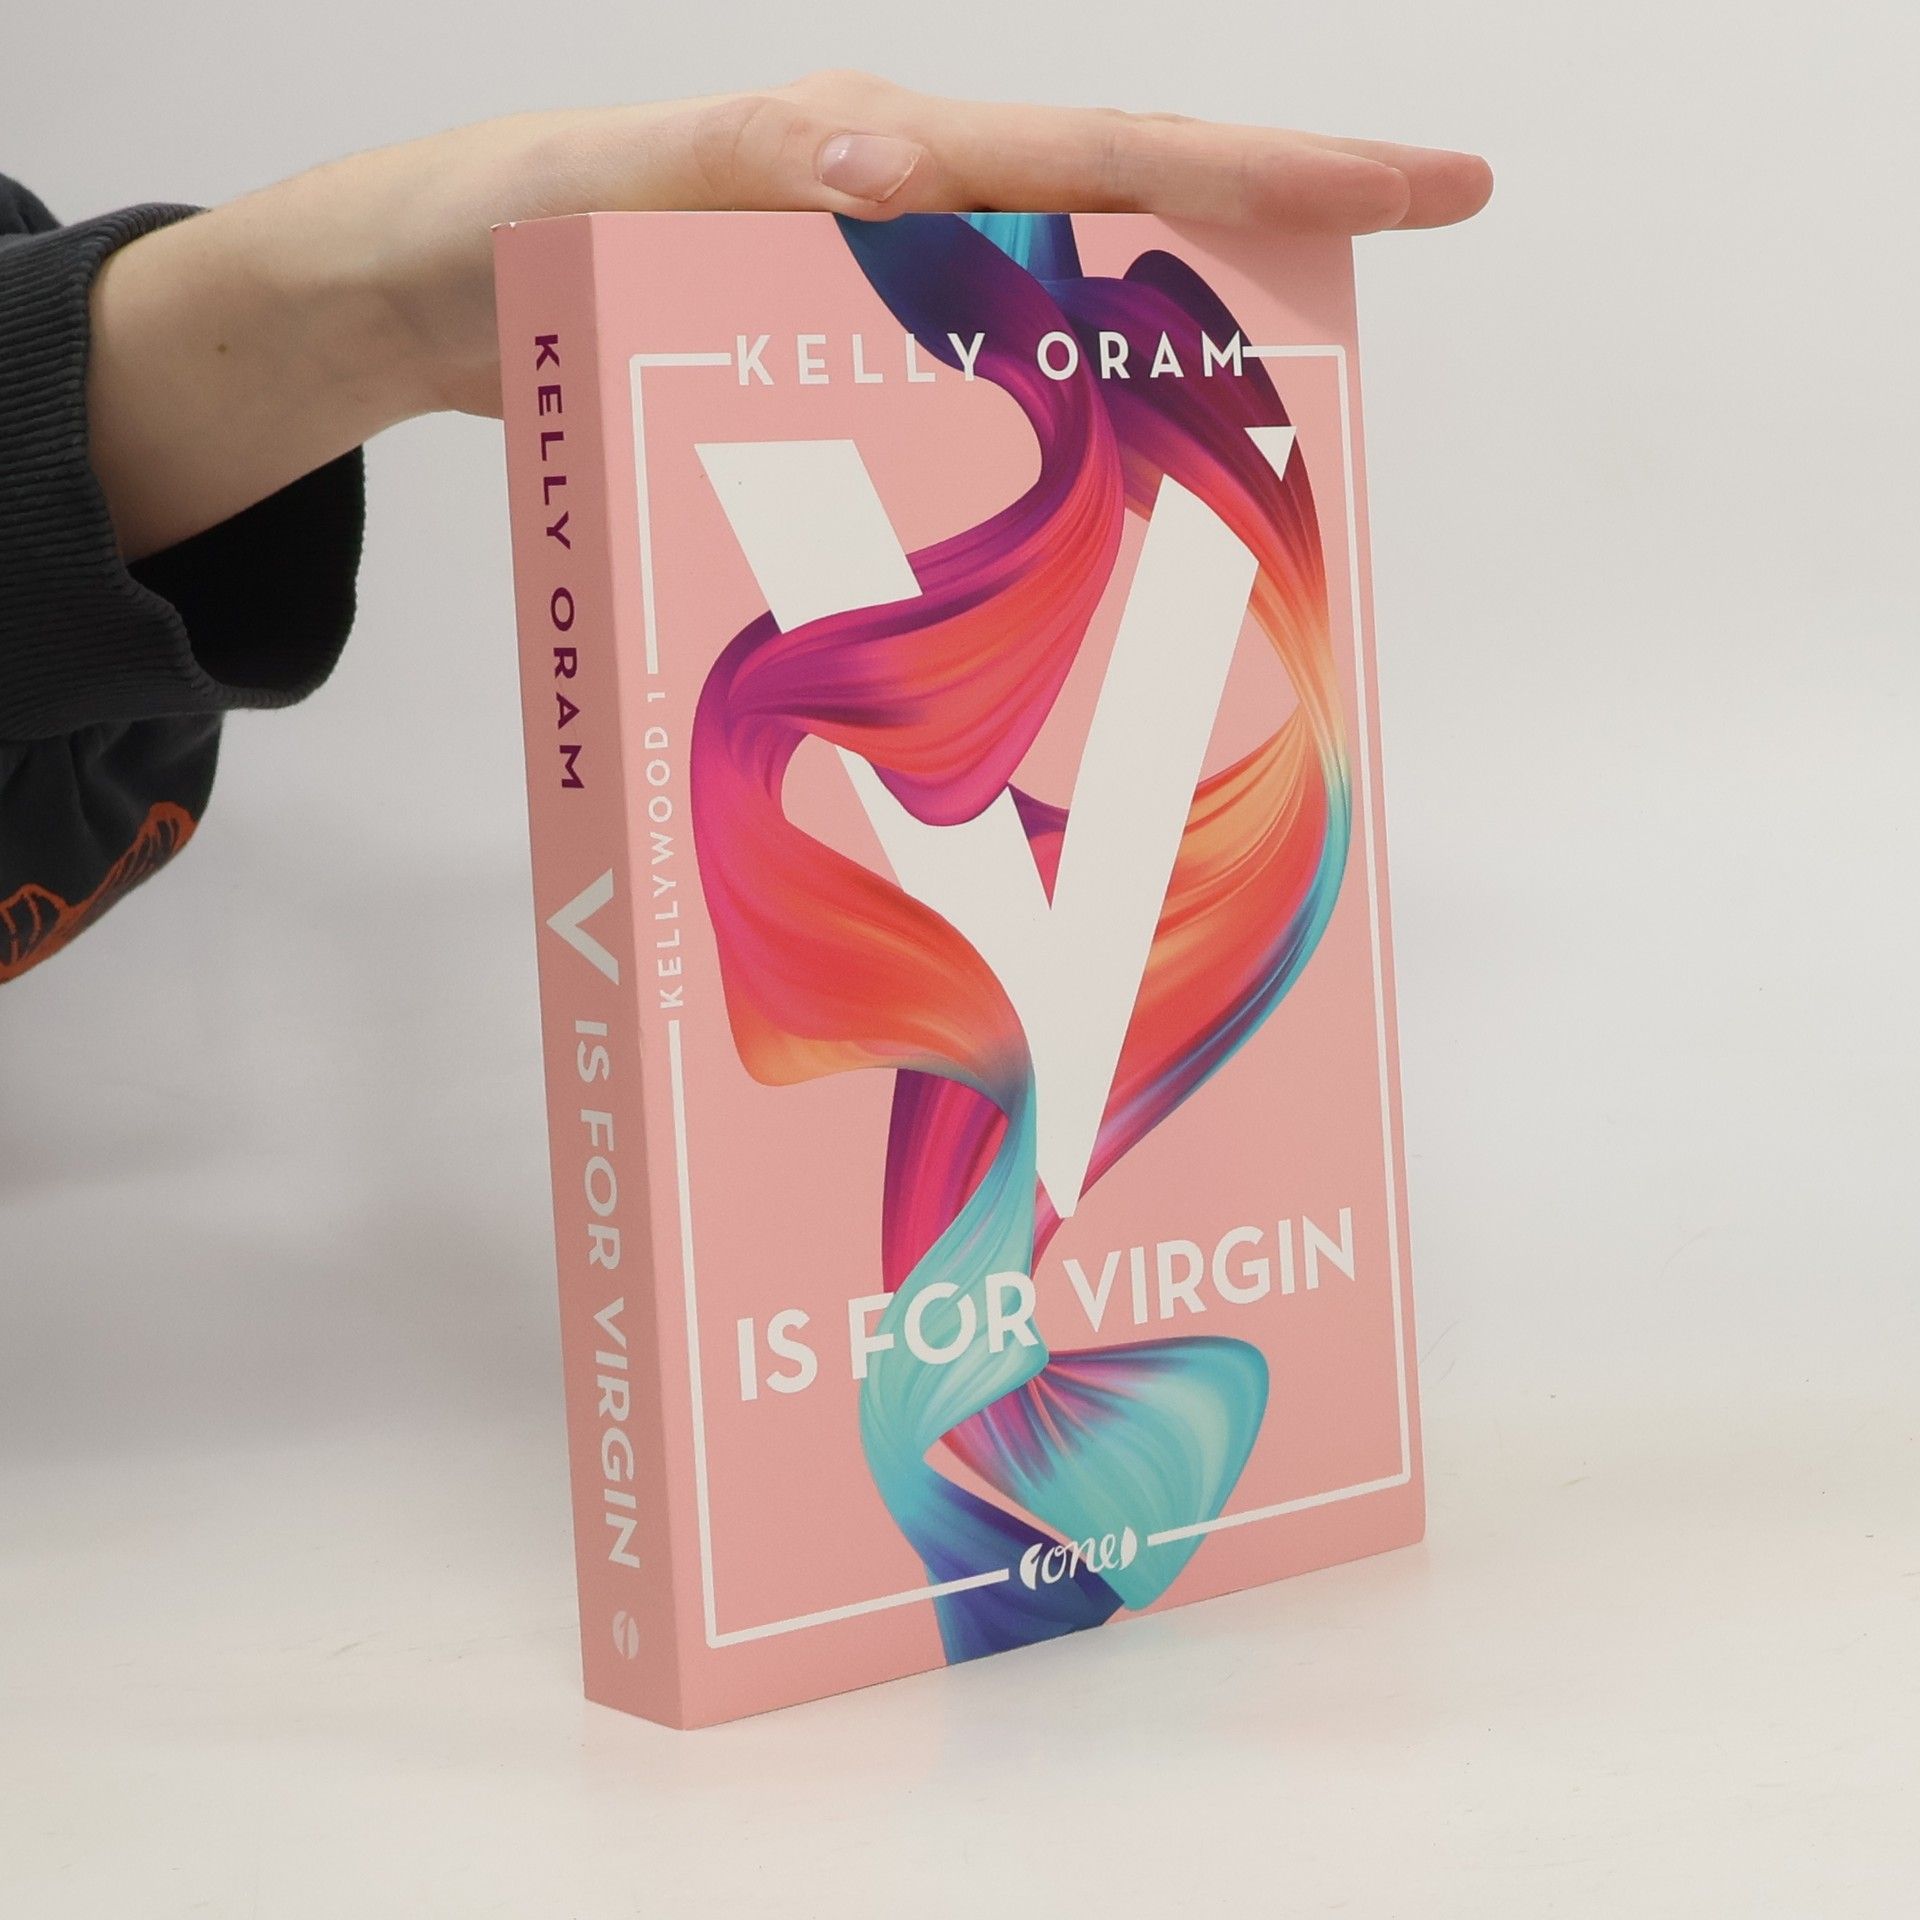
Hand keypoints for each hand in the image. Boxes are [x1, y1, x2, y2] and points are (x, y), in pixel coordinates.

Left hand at [87, 72, 1491, 558]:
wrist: (416, 302)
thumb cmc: (490, 233)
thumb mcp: (594, 192)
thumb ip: (730, 174)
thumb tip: (892, 164)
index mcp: (873, 157)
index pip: (1107, 153)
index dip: (1273, 173)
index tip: (1429, 183)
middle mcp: (902, 216)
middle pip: (1126, 225)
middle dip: (1275, 252)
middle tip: (1406, 288)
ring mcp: (884, 294)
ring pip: (1069, 329)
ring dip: (1174, 389)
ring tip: (1280, 469)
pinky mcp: (847, 365)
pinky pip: (982, 406)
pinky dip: (1052, 460)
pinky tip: (1095, 531)